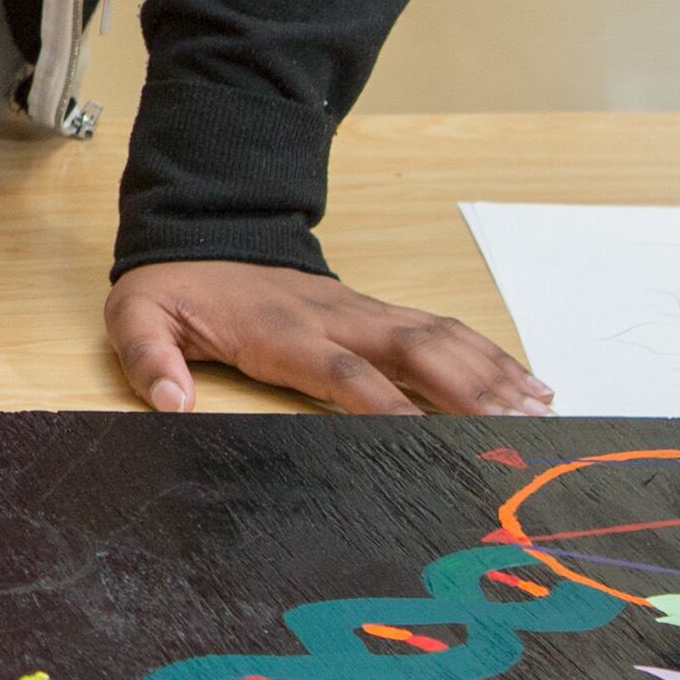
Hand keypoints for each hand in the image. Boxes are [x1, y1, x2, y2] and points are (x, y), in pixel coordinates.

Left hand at [104, 260, 548, 417]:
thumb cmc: (176, 288)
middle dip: (469, 391)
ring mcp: (362, 312)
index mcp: (282, 331)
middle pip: (415, 351)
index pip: (346, 373)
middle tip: (517, 432)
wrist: (200, 234)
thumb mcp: (137, 315)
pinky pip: (442, 331)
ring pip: (441, 337)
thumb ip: (149, 359)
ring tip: (541, 413)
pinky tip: (528, 386)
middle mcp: (336, 318)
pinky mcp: (376, 313)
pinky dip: (490, 357)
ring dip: (492, 374)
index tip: (428, 444)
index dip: (387, 407)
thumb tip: (171, 403)